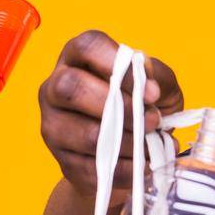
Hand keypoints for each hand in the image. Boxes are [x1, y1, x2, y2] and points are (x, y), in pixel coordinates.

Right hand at [39, 30, 184, 202]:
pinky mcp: (62, 160)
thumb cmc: (142, 108)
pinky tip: (142, 164)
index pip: (87, 46)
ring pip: (86, 134)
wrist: (130, 154)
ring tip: (152, 144)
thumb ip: (157, 76)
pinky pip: (94, 167)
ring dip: (129, 142)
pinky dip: (126, 168)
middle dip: (120, 106)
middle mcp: (55, 87)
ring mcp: (54, 125)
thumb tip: (148, 84)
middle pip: (71, 87)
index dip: (117, 63)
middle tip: (152, 120)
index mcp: (78, 58)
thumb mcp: (160, 87)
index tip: (151, 89)